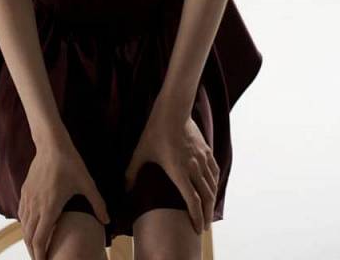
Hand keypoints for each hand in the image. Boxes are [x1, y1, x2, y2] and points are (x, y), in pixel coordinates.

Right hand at [19, 136, 109, 259]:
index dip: (40, 255)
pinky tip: (30, 227)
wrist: (51, 144)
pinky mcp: (25, 190)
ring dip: (28, 239)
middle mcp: (35, 206)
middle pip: (29, 236)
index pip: (40, 239)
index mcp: (49, 208)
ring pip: (24, 226)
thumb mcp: (87, 183)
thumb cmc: (70, 163)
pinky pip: (21, 214)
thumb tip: (108, 221)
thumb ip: (97, 203)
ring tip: (35, 249)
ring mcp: (28, 198)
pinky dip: (25, 225)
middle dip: (33, 252)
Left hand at [123, 103, 219, 234]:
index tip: (198, 229)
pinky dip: (215, 182)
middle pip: (206, 196)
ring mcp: (202, 158)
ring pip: (212, 184)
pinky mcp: (206, 150)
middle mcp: (194, 167)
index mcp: (179, 171)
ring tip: (210, 210)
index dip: (197, 217)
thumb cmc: (155, 131)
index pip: (192, 201)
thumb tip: (125, 188)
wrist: (173, 110)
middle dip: (207, 214)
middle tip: (206, 227)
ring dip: (212, 200)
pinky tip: (213, 186)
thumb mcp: (141, 152)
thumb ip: (133, 172)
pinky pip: (214, 170)